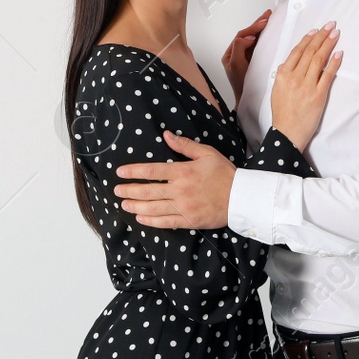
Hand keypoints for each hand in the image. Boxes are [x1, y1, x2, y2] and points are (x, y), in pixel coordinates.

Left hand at [114, 132, 234, 228]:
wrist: (241, 197)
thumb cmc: (225, 173)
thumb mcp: (207, 153)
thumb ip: (184, 145)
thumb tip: (166, 135)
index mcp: (183, 172)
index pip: (152, 171)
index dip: (134, 172)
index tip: (120, 172)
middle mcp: (180, 190)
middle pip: (148, 191)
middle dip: (129, 191)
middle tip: (116, 191)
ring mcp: (183, 207)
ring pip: (153, 208)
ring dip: (136, 207)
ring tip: (124, 205)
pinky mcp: (189, 221)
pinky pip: (165, 222)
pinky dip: (151, 221)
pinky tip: (141, 219)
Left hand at [222, 9, 270, 98]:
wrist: (247, 100)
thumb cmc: (241, 85)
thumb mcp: (237, 65)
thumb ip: (239, 49)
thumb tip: (248, 37)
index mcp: (230, 54)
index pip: (241, 36)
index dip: (252, 29)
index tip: (263, 23)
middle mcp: (237, 54)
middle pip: (247, 34)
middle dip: (257, 24)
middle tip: (268, 14)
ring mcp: (245, 57)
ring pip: (253, 38)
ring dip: (261, 28)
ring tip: (269, 18)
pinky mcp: (253, 60)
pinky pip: (258, 45)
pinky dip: (264, 37)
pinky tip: (270, 32)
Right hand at [269, 22, 340, 151]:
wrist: (287, 133)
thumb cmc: (282, 113)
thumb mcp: (277, 90)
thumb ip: (284, 75)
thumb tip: (292, 62)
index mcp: (282, 75)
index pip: (297, 51)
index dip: (308, 39)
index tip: (315, 30)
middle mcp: (294, 78)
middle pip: (309, 52)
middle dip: (321, 37)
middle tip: (330, 26)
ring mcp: (306, 86)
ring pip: (318, 60)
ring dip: (328, 45)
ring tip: (335, 34)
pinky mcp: (318, 95)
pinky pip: (328, 75)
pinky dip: (334, 63)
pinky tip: (339, 53)